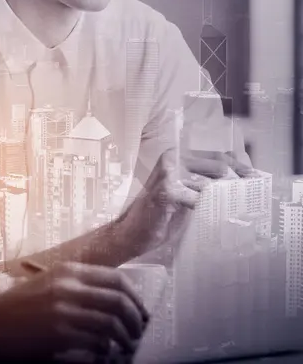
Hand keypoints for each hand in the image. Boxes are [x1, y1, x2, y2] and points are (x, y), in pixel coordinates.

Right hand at [0, 262, 148, 360]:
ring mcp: (65, 311)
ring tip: (127, 346)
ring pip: (112, 323)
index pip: (116, 278)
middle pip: (119, 300)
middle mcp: (69, 287)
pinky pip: (96, 342)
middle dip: (136, 318)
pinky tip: (105, 353)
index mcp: (68, 271)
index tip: (139, 309)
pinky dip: (107, 350)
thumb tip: (110, 297)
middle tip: (139, 331)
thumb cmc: (16, 305)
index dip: (135, 296)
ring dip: (125, 337)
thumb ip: (76, 285)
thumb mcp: (47, 283)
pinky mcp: (60, 334)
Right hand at [121, 148, 253, 256]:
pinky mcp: (167, 191)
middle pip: (219, 166)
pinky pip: (199, 199)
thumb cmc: (159, 216)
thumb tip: (240, 181)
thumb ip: (206, 184)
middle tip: (254, 195)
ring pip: (211, 183)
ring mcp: (169, 173)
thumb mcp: (186, 195)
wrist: (131, 233)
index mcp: (177, 156)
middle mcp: (173, 159)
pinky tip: (219, 218)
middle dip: (239, 182)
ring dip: (227, 198)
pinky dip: (211, 209)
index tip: (257, 179)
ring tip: (240, 209)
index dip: (241, 167)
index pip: (218, 156)